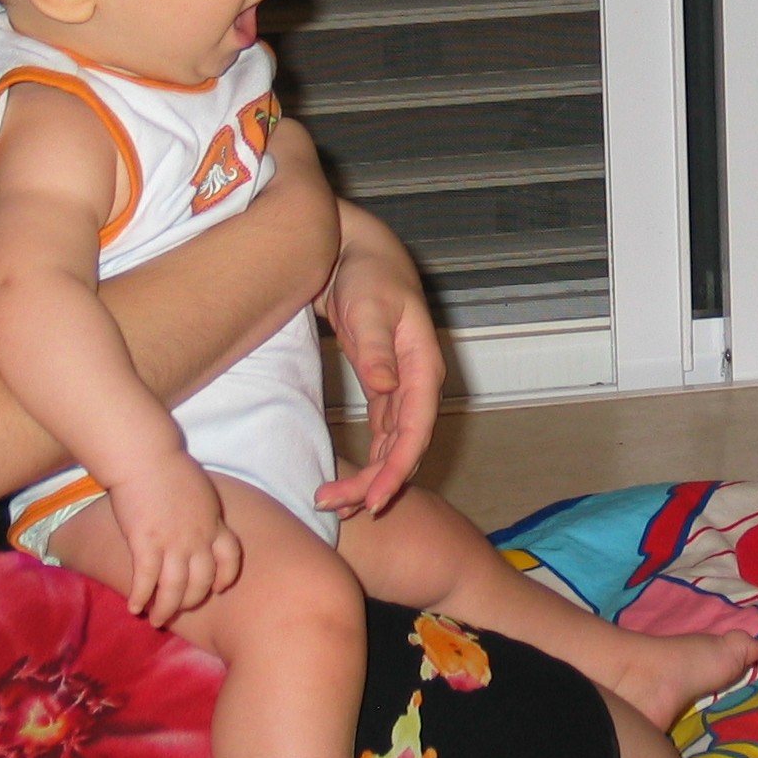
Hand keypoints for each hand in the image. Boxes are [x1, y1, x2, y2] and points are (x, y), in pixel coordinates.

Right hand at [104, 452, 242, 626]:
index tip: (219, 588)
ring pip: (175, 589)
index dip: (226, 577)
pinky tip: (135, 608)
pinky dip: (141, 597)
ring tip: (157, 620)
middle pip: (202, 581)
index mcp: (214, 522)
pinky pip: (146, 581)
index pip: (231, 558)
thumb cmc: (170, 468)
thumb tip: (198, 521)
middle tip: (180, 610)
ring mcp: (173, 543)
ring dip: (166, 609)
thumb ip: (202, 512)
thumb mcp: (201, 491)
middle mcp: (198, 538)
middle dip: (192, 600)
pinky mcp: (146, 544)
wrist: (147, 458)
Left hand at [315, 203, 442, 518]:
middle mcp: (417, 383)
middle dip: (377, 483)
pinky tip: (345, 482)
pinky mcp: (380, 386)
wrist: (352, 250)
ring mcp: (400, 387)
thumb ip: (375, 347)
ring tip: (335, 504)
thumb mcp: (368, 305)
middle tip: (338, 508)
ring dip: (369, 477)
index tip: (375, 499)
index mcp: (423, 367)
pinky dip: (367, 460)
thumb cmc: (367, 272)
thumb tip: (387, 388)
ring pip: (392, 446)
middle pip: (405, 447)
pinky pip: (380, 435)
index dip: (398, 469)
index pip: (417, 429)